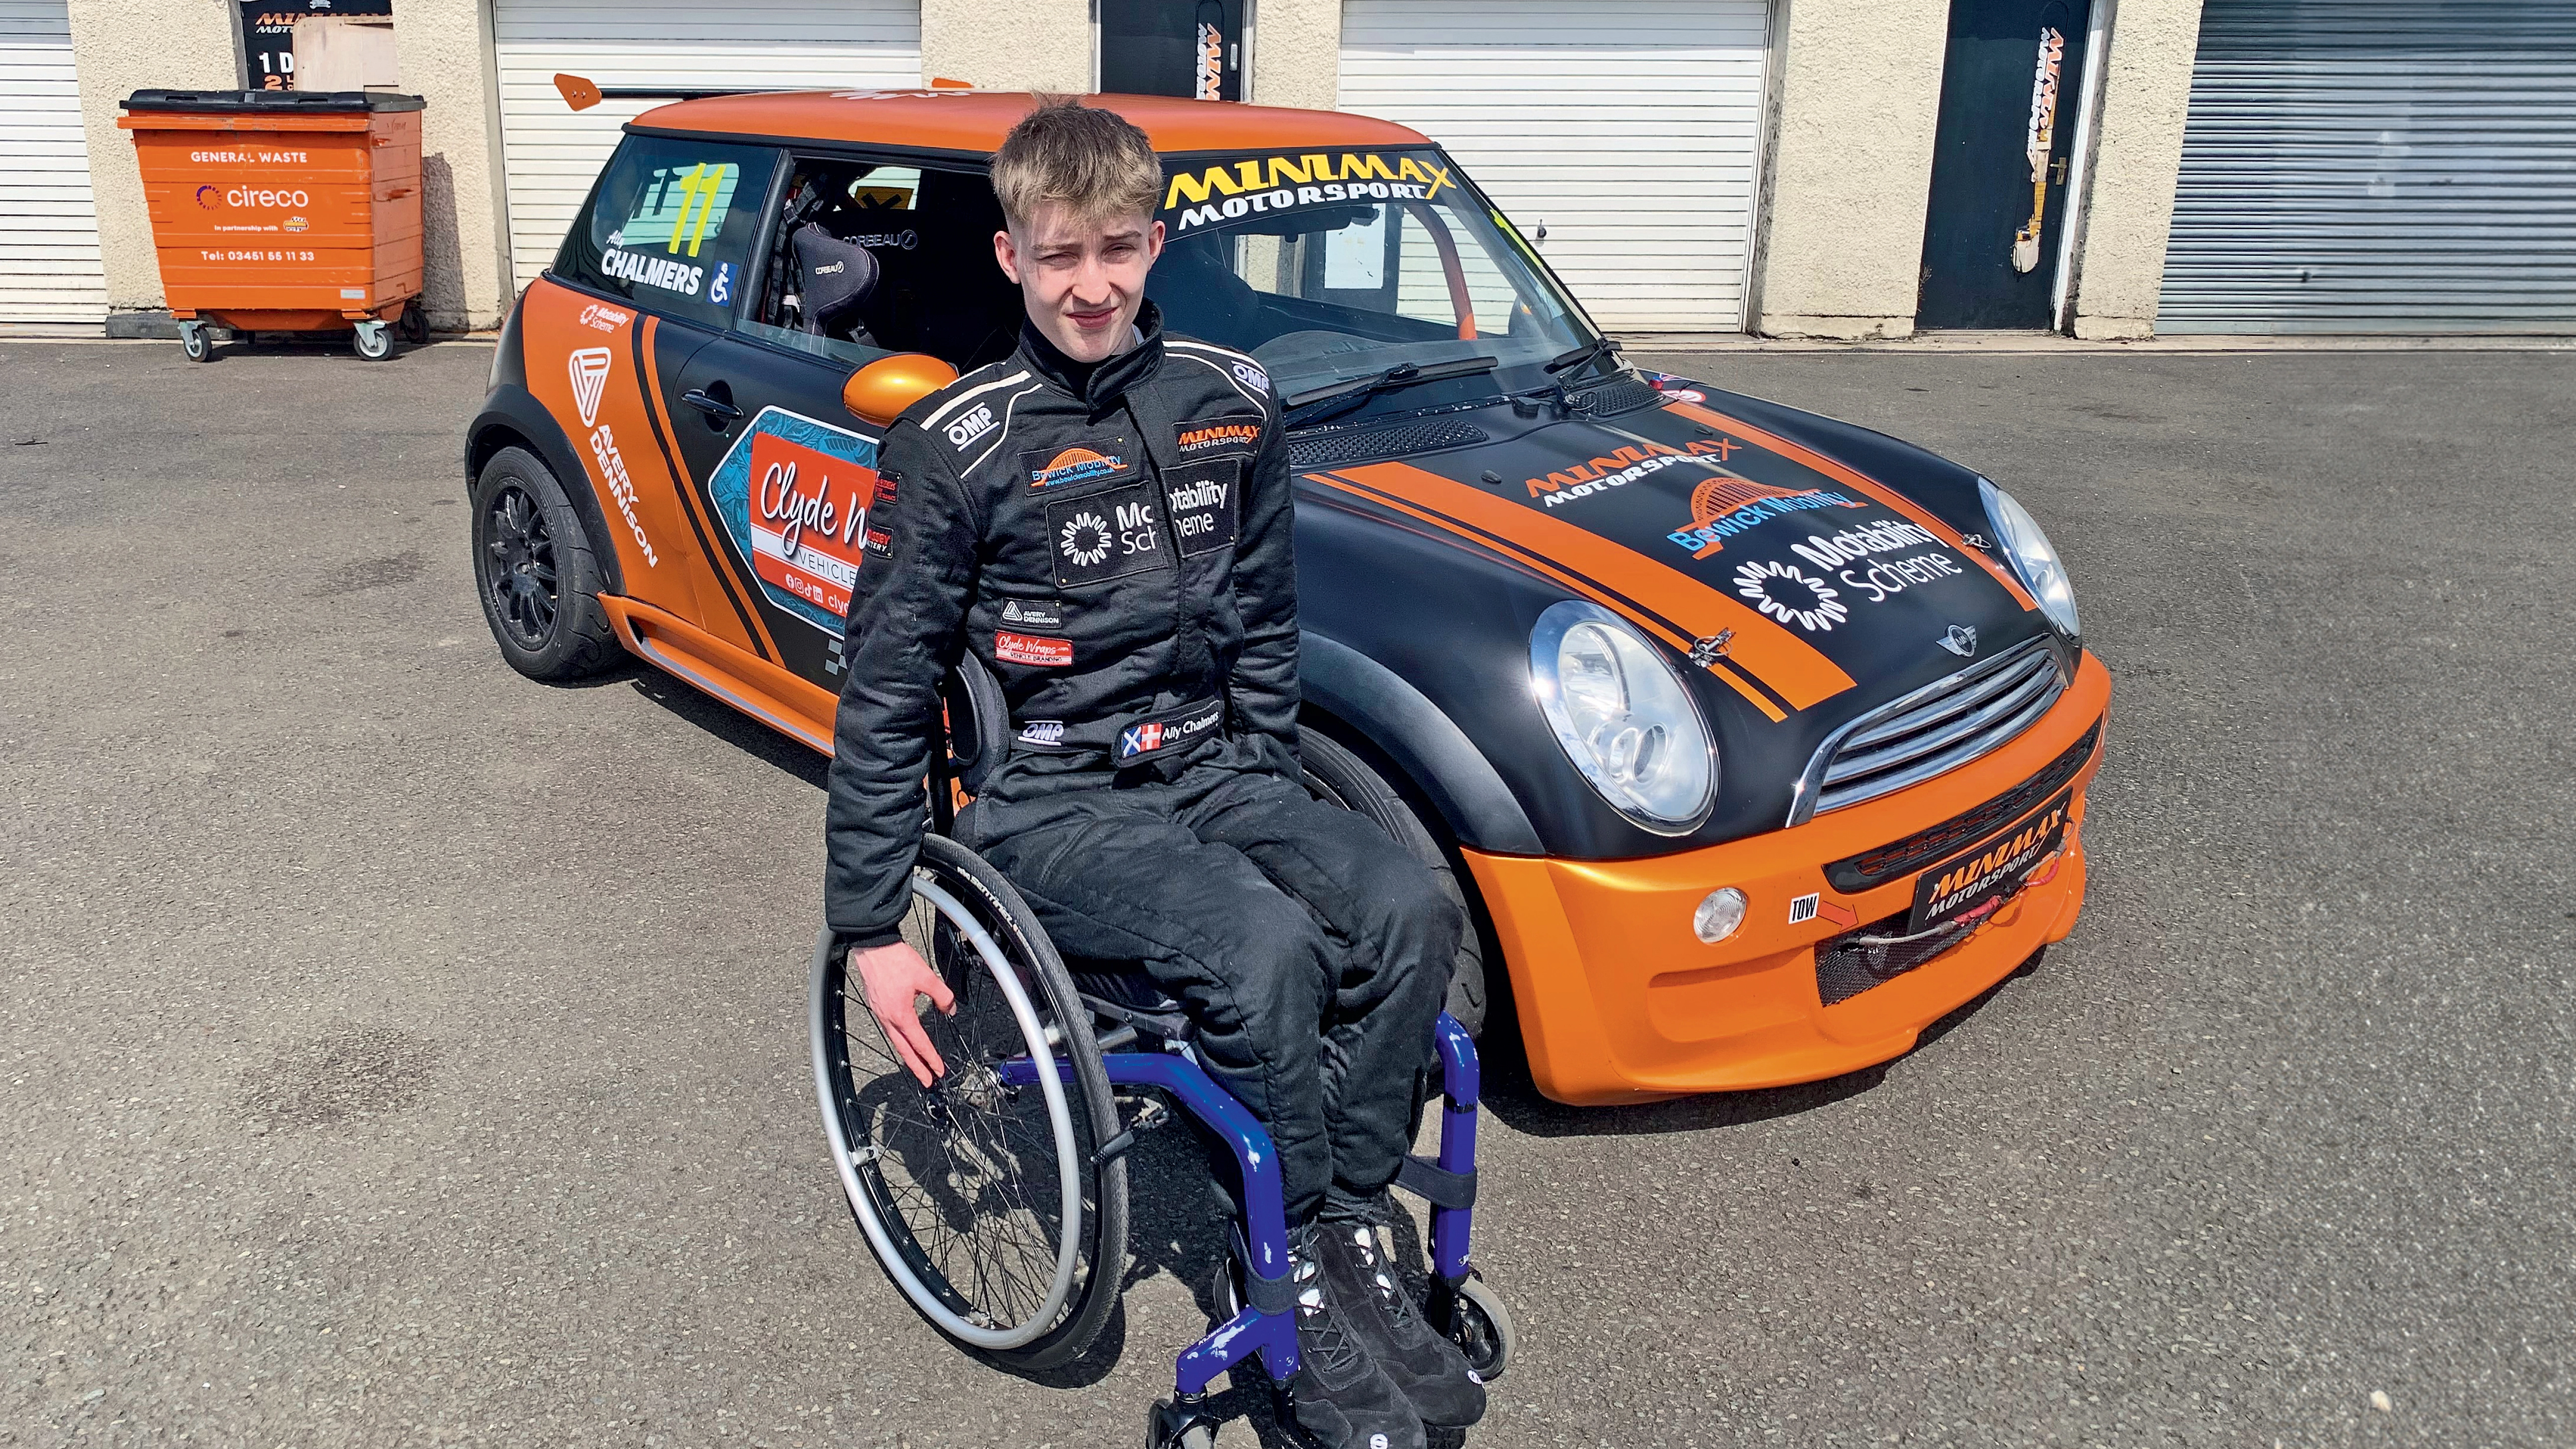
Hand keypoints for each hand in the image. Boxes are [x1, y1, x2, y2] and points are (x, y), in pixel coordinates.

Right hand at [850, 941, 956, 1086]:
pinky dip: (899, 1039)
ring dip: (908, 1055)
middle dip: (916, 1068)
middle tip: (927, 1081)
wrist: (874, 945)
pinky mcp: (877, 1005)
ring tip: (917, 1066)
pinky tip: (905, 1038)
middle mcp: (888, 1018)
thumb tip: (951, 1008)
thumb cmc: (895, 959)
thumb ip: (943, 995)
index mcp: (901, 1014)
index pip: (919, 1043)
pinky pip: (890, 1029)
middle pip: (904, 1050)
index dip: (930, 1058)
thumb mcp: (927, 977)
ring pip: (896, 1040)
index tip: (939, 1070)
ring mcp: (880, 1012)